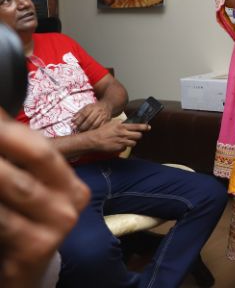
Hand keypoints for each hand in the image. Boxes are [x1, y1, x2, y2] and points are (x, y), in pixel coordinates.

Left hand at [0, 113, 88, 287]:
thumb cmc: (23, 228)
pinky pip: (2, 220)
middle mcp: (71, 202)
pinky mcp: (34, 249)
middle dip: (3, 141)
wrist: (24, 276)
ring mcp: (56, 226)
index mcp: (71, 185)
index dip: (12, 129)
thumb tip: (1, 120)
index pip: (42, 147)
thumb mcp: (30, 195)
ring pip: (14, 187)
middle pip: (35, 159)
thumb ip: (19, 165)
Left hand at [72, 101, 112, 131]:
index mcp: (92, 107)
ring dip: (88, 130)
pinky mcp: (107, 121)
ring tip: (83, 132)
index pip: (84, 114)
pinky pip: (100, 127)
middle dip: (82, 126)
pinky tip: (90, 133)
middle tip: (77, 130)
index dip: (78, 121)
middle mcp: (98, 111)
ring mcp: (103, 116)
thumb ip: (79, 113)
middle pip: (89, 120)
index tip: (73, 126)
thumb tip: (72, 121)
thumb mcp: (86, 107)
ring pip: (95, 125)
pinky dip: (94, 131)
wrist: (106, 105)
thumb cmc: (94, 107)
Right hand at [88, 119, 148, 152]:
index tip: (148, 127)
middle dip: (138, 135)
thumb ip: (121, 123)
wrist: (94, 140)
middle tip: (136, 135)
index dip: (144, 127)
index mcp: (122, 126)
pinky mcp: (119, 148)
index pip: (137, 126)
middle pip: (138, 136)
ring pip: (134, 143)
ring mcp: (122, 142)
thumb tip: (126, 123)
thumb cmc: (102, 131)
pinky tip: (119, 144)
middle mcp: (124, 134)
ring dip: (132, 142)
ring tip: (127, 140)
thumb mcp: (112, 123)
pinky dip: (124, 146)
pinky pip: (126, 148)